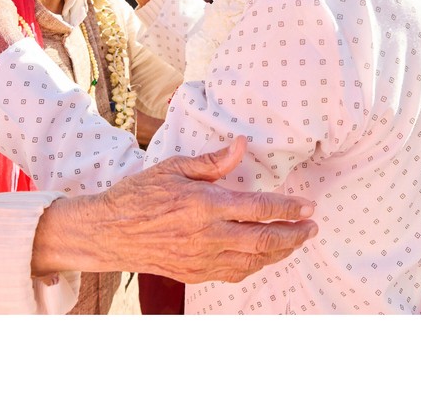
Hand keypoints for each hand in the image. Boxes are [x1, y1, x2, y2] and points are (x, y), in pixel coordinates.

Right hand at [33, 136, 318, 282]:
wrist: (108, 233)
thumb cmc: (139, 194)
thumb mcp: (174, 167)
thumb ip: (212, 161)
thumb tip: (242, 145)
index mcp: (204, 205)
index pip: (258, 208)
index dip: (288, 208)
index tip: (308, 207)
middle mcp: (207, 236)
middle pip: (263, 240)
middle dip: (294, 235)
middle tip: (312, 228)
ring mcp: (202, 259)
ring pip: (253, 261)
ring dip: (280, 252)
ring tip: (296, 241)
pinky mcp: (195, 274)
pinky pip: (235, 273)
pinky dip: (257, 265)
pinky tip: (266, 255)